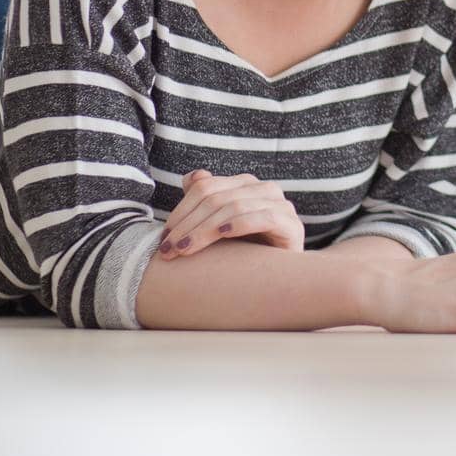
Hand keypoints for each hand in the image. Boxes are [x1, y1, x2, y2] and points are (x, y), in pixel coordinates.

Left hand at [158, 169, 305, 259]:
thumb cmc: (247, 251)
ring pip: (235, 207)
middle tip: (168, 249)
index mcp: (246, 185)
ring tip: (185, 249)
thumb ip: (207, 200)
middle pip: (217, 197)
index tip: (163, 237)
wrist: (282, 277)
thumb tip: (192, 178)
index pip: (206, 187)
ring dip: (204, 229)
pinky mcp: (292, 225)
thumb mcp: (220, 226)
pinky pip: (264, 218)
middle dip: (188, 224)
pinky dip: (240, 223)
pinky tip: (222, 235)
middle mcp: (265, 189)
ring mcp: (281, 205)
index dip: (181, 210)